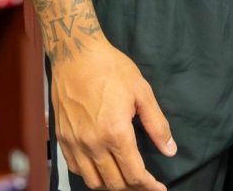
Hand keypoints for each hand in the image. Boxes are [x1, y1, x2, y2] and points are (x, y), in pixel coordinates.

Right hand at [51, 41, 175, 190]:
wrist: (76, 55)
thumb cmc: (112, 69)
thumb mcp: (143, 92)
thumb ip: (157, 124)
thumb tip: (170, 149)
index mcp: (116, 132)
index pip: (134, 174)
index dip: (149, 186)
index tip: (159, 190)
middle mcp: (92, 144)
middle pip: (114, 183)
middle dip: (133, 187)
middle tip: (146, 183)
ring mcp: (74, 144)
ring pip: (93, 182)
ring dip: (111, 185)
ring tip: (126, 177)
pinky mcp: (62, 140)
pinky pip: (77, 170)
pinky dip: (92, 175)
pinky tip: (103, 167)